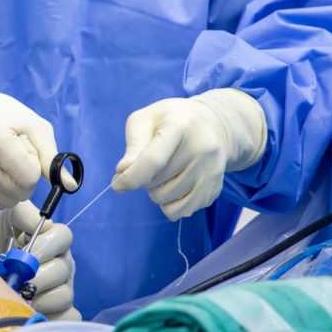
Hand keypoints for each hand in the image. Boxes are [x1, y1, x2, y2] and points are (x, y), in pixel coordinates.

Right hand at [0, 63, 57, 208]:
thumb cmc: (5, 118)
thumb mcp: (33, 127)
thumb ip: (51, 157)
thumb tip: (70, 186)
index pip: (27, 177)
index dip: (33, 168)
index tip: (25, 153)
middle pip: (16, 193)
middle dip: (23, 182)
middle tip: (15, 160)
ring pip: (3, 203)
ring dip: (10, 189)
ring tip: (3, 166)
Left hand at [0, 201, 79, 319]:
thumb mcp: (2, 223)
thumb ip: (22, 213)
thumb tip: (42, 224)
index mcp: (52, 242)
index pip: (64, 236)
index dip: (45, 244)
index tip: (23, 251)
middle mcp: (62, 265)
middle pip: (63, 269)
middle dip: (36, 276)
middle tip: (16, 280)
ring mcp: (62, 290)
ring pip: (64, 296)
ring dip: (38, 298)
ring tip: (17, 297)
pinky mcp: (59, 314)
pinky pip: (67, 318)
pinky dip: (50, 318)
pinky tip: (30, 312)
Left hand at [113, 89, 266, 220]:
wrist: (211, 125)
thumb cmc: (168, 122)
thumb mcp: (145, 120)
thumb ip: (133, 144)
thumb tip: (124, 171)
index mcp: (180, 127)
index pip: (153, 161)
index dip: (130, 178)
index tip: (117, 184)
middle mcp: (201, 149)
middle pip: (154, 182)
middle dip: (142, 178)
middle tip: (151, 163)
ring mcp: (211, 170)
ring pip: (164, 199)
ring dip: (155, 191)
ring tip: (165, 172)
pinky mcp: (214, 189)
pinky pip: (180, 212)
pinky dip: (169, 205)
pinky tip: (174, 187)